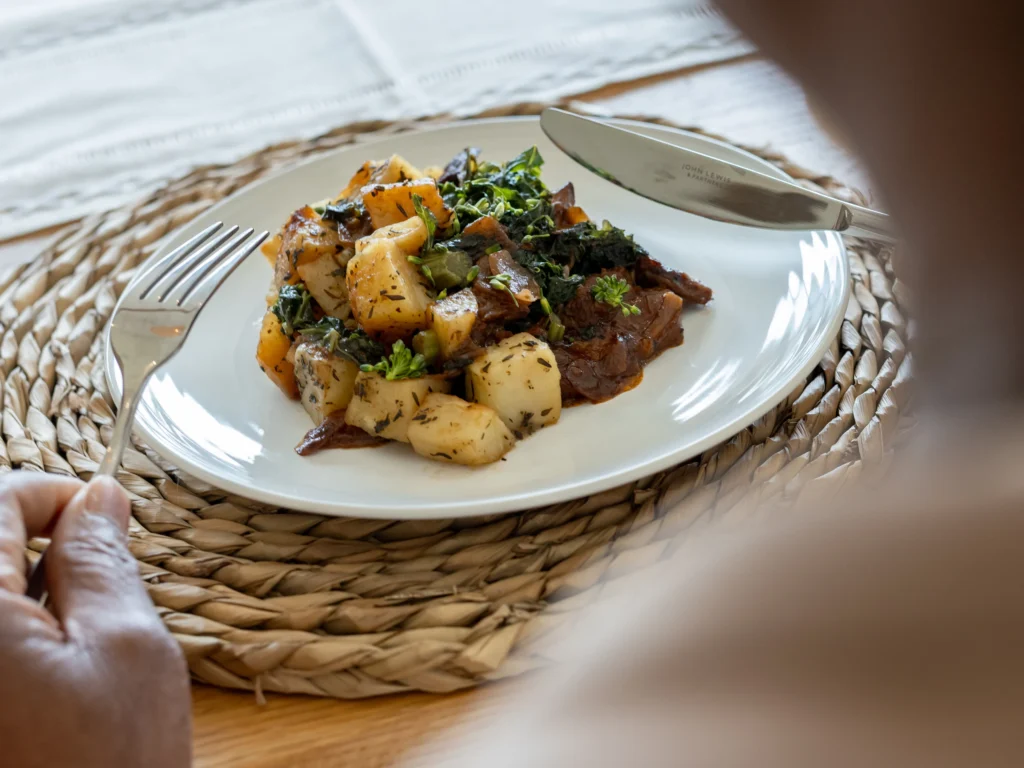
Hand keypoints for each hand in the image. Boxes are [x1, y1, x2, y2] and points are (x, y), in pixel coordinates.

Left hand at [0, 472, 190, 767]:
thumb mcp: (129, 647)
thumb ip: (102, 559)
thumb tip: (97, 498)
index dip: (60, 495)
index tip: (106, 516)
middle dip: (41, 548)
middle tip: (100, 588)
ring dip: (26, 597)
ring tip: (76, 647)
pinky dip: (12, 639)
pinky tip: (46, 678)